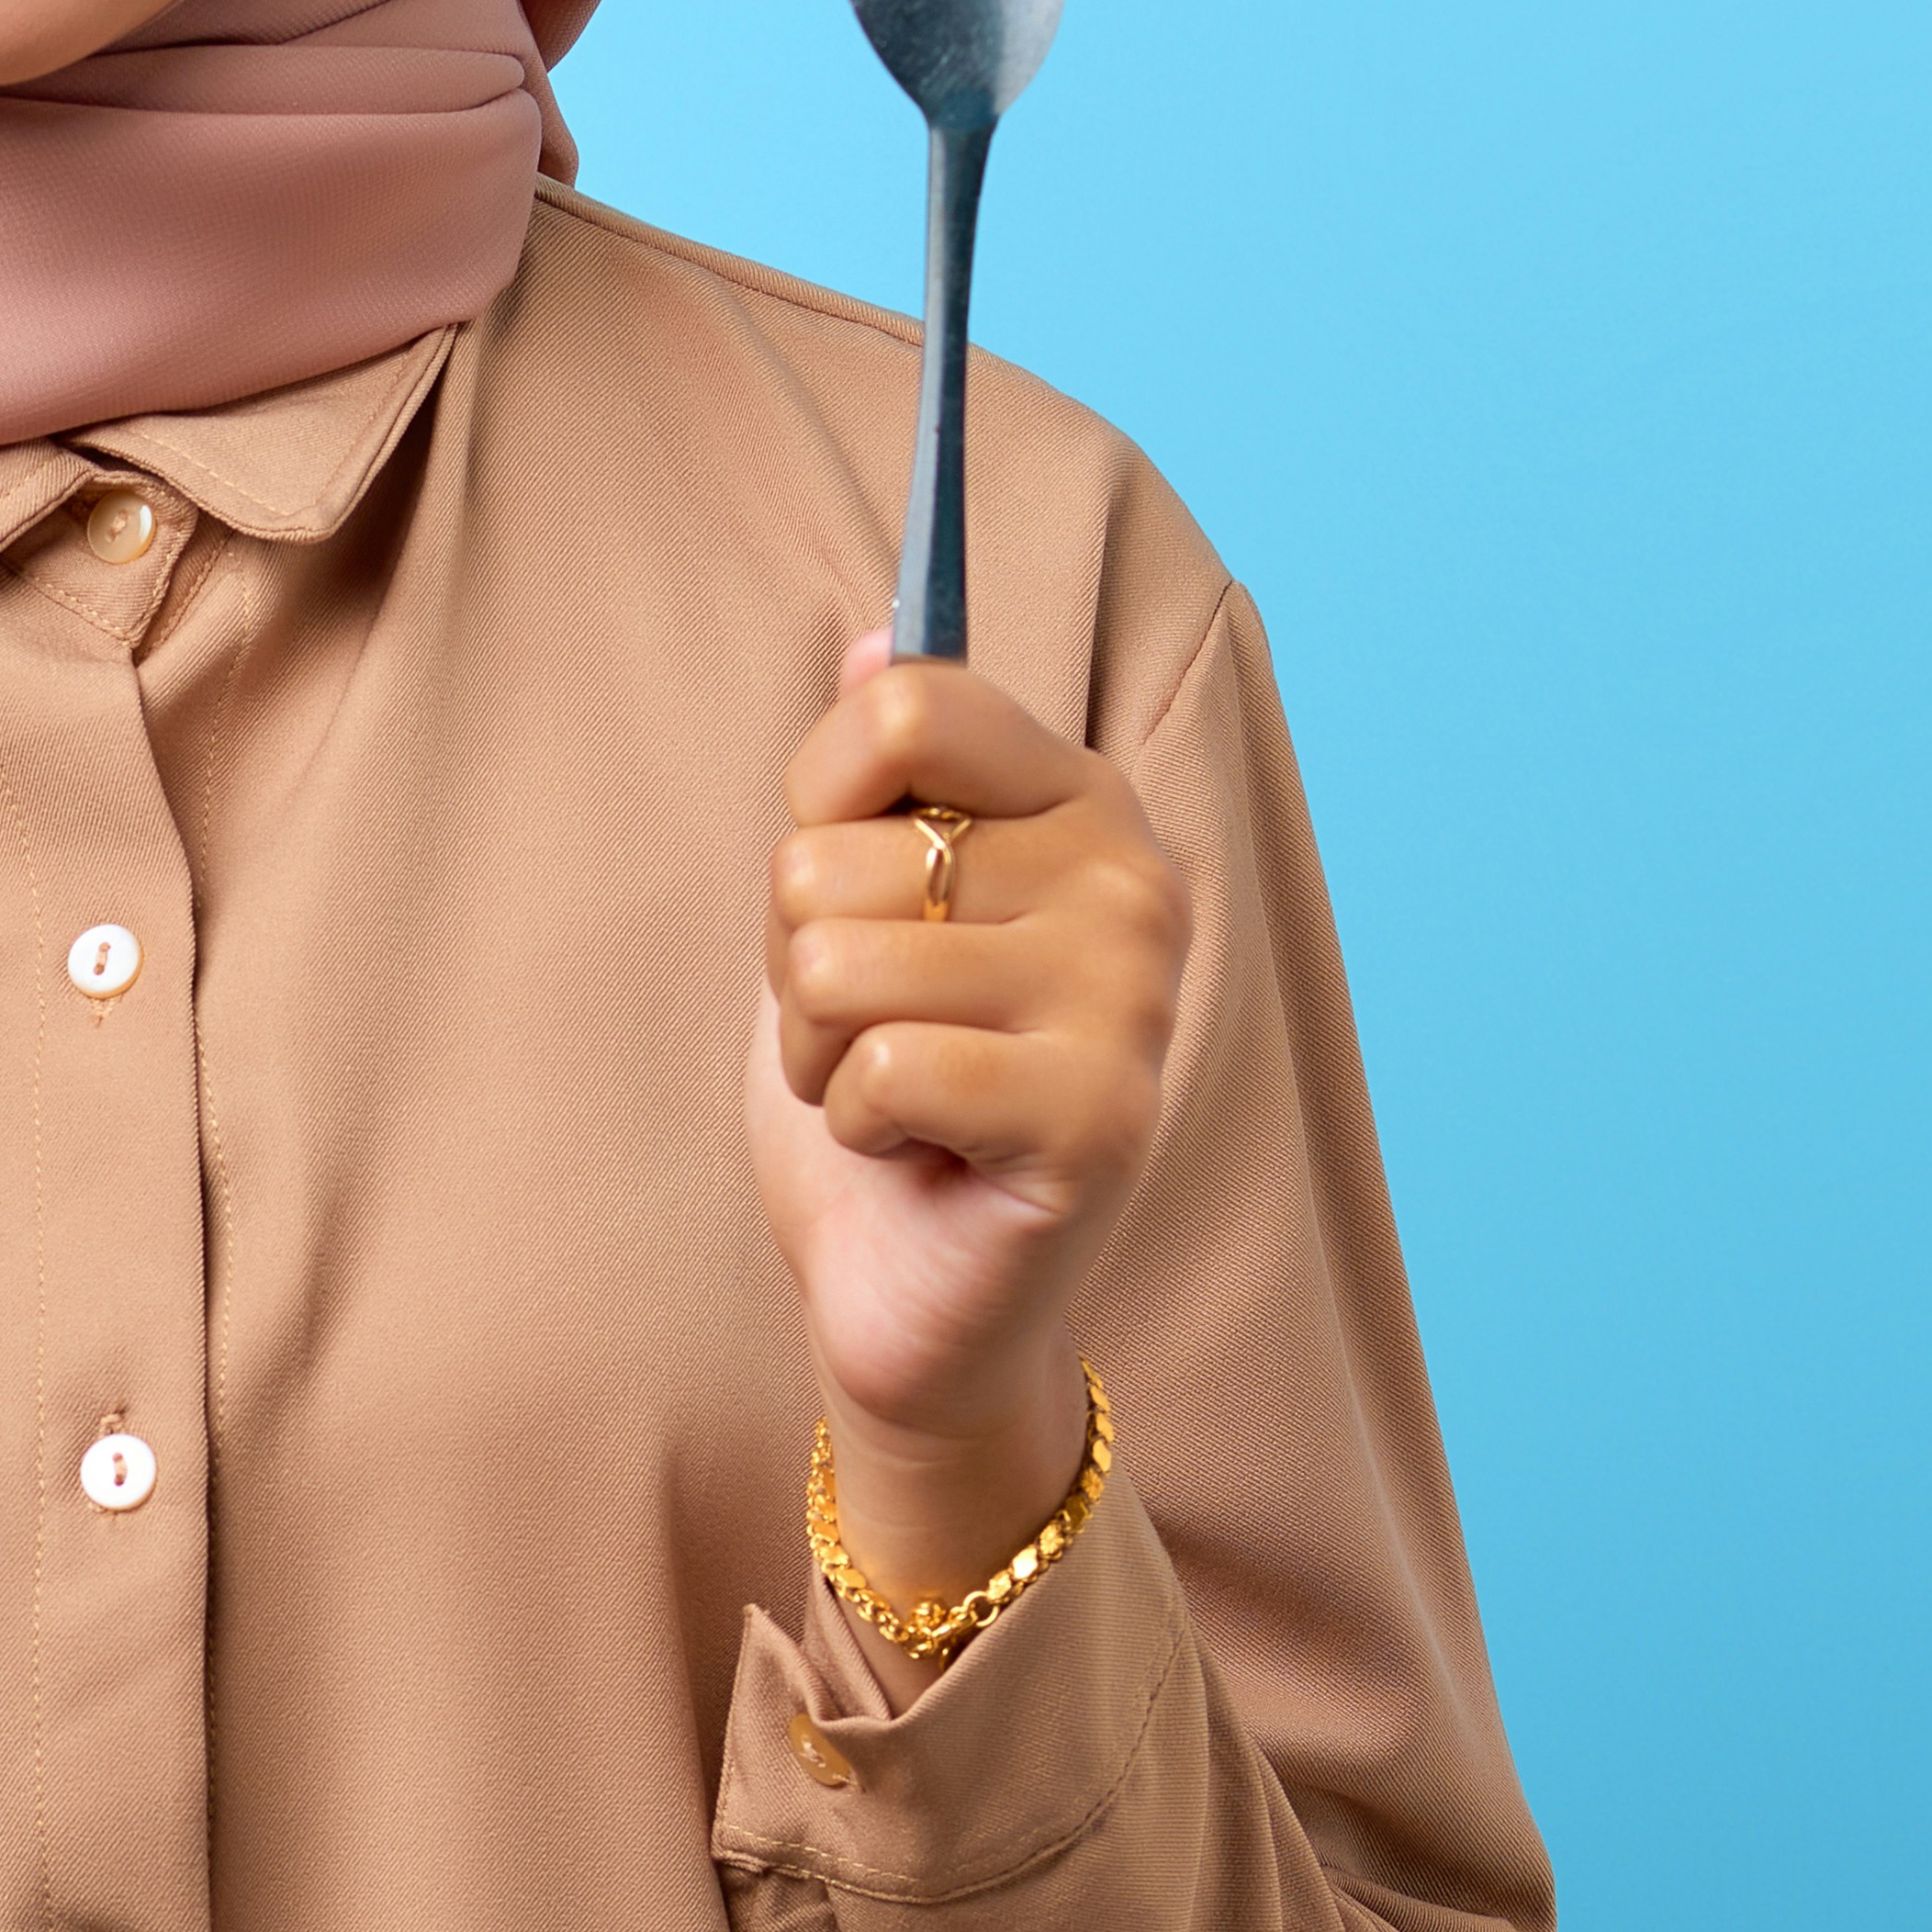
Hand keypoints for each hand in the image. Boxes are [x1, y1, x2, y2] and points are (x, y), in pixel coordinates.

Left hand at [744, 636, 1186, 1606]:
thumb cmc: (885, 1088)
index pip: (910, 704)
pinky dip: (855, 1119)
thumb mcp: (861, 908)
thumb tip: (877, 635)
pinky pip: (878, 1065)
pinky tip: (919, 1150)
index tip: (852, 876)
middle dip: (800, 957)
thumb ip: (883, 776)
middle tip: (874, 1030)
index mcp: (1080, 802)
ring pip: (838, 960)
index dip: (819, 799)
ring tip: (892, 1091)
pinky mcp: (1099, 1120)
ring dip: (819, 1046)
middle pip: (836, 851)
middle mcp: (1131, 881)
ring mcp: (1130, 1001)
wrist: (915, 1296)